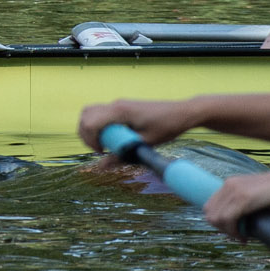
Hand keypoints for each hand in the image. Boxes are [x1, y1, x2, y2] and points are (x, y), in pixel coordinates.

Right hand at [78, 97, 201, 152]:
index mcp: (120, 111)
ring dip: (90, 128)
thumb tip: (102, 167)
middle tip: (100, 149)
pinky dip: (98, 124)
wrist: (184, 112)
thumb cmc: (168, 127)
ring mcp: (118, 103)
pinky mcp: (122, 106)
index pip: (90, 123)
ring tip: (102, 143)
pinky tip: (112, 136)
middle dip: (86, 134)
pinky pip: (100, 113)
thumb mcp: (145, 144)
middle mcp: (116, 104)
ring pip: (90, 112)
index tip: (102, 152)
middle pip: (86, 115)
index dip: (90, 140)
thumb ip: (121, 154)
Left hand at [207, 170, 269, 239]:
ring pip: (216, 218)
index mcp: (230, 183)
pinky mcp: (244, 198)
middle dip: (220, 228)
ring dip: (227, 232)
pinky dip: (234, 232)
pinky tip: (245, 237)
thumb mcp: (255, 195)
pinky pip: (228, 219)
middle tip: (236, 235)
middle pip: (209, 212)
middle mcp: (228, 185)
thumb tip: (236, 221)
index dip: (217, 221)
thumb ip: (242, 202)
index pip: (209, 206)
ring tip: (241, 237)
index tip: (230, 230)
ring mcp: (235, 191)